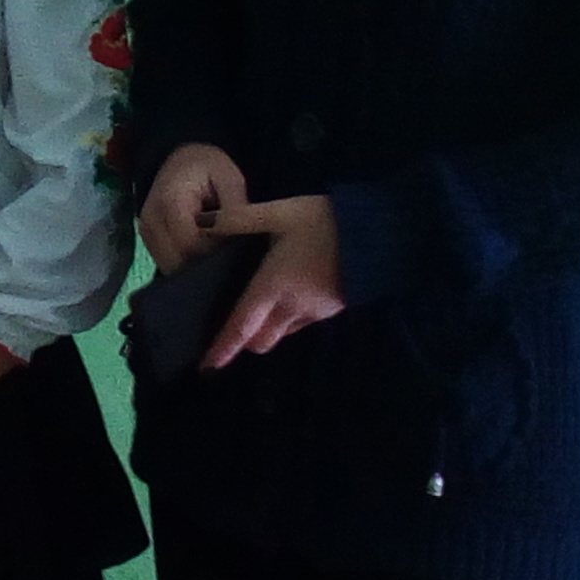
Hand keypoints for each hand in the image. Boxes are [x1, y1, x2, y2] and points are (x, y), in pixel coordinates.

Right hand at [140, 143, 249, 271]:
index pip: (190, 244)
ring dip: (194, 264)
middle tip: (225, 249)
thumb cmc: (207, 167)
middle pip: (177, 261)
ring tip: (212, 247)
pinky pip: (167, 263)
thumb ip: (235, 208)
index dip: (213, 251)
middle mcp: (150, 220)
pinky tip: (200, 249)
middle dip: (204, 262)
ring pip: (171, 266)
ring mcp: (145, 232)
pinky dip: (185, 262)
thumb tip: (238, 237)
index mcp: (171, 201)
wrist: (180, 159)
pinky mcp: (147, 241)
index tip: (231, 244)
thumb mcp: (230, 179)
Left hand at [204, 197, 346, 368]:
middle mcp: (292, 307)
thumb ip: (240, 219)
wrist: (379, 235)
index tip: (206, 366)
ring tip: (259, 310)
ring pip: (282, 334)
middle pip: (261, 340)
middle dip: (245, 340)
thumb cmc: (326, 223)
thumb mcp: (280, 212)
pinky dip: (287, 320)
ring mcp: (314, 312)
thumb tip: (201, 223)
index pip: (241, 326)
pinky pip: (300, 324)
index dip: (223, 348)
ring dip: (267, 330)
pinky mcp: (331, 310)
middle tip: (232, 326)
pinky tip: (287, 297)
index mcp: (273, 286)